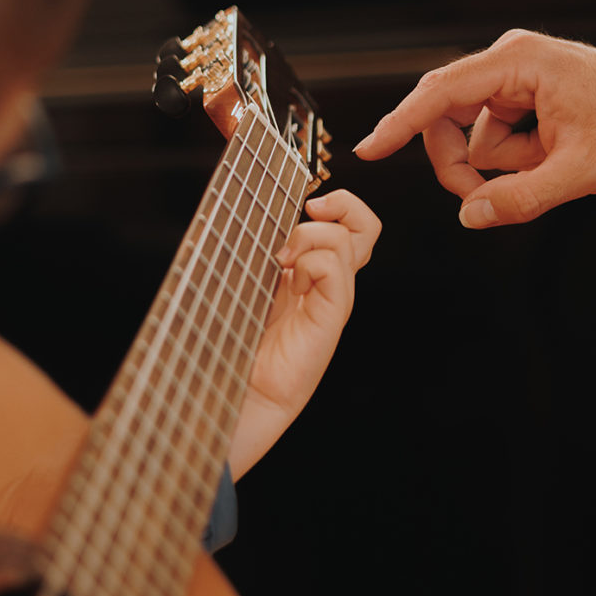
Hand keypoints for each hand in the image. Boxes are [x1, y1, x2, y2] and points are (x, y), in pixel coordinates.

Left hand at [228, 189, 379, 476]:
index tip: (304, 200)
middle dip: (344, 203)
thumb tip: (258, 215)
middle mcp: (326, 285)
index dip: (337, 204)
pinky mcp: (329, 320)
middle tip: (309, 210)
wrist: (230, 395)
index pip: (346, 226)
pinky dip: (311, 262)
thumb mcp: (242, 282)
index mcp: (308, 274)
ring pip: (348, 242)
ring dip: (310, 236)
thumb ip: (258, 250)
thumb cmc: (229, 343)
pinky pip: (334, 270)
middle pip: (366, 229)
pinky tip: (288, 282)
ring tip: (280, 261)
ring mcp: (330, 302)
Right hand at [354, 29, 595, 227]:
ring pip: (470, 133)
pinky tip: (547, 157)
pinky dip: (510, 158)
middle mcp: (508, 62)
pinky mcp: (519, 94)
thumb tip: (469, 215)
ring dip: (495, 164)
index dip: (401, 123)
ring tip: (545, 168)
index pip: (441, 92)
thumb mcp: (581, 170)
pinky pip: (491, 135)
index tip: (368, 148)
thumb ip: (522, 197)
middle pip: (446, 116)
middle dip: (457, 162)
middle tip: (481, 199)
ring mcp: (513, 77)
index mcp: (518, 63)